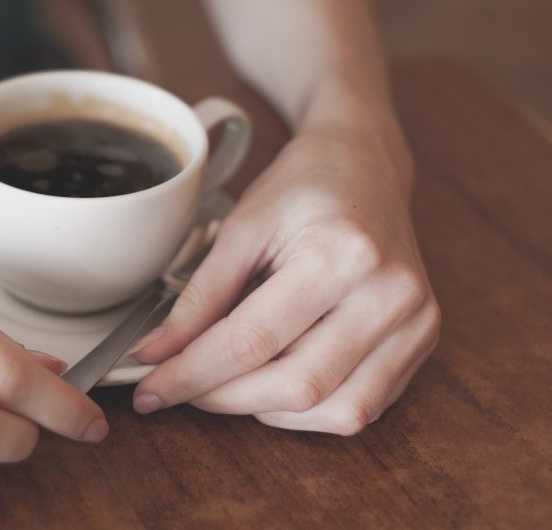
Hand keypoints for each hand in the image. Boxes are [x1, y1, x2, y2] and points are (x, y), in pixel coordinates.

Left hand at [130, 127, 439, 434]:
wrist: (367, 163)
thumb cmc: (303, 187)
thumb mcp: (240, 228)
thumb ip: (198, 297)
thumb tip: (155, 354)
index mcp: (341, 253)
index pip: (251, 341)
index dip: (191, 373)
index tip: (150, 388)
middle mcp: (390, 294)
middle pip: (296, 386)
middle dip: (223, 398)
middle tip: (179, 388)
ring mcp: (416, 321)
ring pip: (333, 410)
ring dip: (265, 411)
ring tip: (225, 383)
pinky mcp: (424, 340)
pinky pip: (363, 407)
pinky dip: (308, 411)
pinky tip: (273, 383)